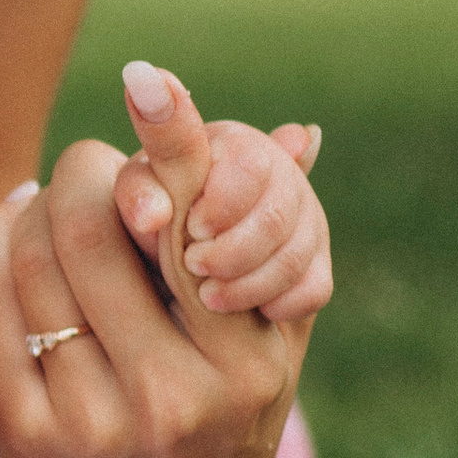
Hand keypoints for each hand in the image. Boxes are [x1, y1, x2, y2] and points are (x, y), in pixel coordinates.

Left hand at [0, 61, 320, 457]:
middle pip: (94, 227)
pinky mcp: (28, 430)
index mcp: (244, 368)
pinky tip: (12, 234)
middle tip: (93, 165)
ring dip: (38, 206)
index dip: (169, 146)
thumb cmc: (228, 419)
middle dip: (86, 172)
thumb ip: (281, 238)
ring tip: (56, 203)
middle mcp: (170, 396)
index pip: (194, 228)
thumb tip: (298, 132)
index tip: (146, 80)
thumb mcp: (268, 342)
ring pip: (35, 258)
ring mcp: (92, 417)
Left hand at [119, 105, 328, 322]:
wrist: (177, 244)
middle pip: (275, 218)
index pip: (250, 165)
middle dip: (231, 252)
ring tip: (208, 297)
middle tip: (192, 265)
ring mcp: (307, 219)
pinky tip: (249, 312)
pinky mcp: (317, 263)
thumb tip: (151, 216)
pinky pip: (314, 289)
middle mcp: (283, 174)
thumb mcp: (141, 191)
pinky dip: (281, 306)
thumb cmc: (155, 204)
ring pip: (294, 257)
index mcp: (238, 145)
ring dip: (248, 285)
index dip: (222, 203)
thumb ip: (140, 192)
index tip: (192, 229)